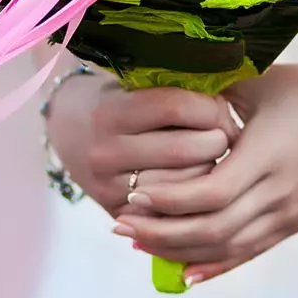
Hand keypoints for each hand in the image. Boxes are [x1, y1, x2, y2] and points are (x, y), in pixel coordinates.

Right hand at [47, 73, 238, 217]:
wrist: (67, 129)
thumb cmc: (117, 100)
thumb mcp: (136, 84)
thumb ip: (176, 91)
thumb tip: (229, 111)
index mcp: (111, 111)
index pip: (178, 106)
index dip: (212, 107)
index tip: (222, 109)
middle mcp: (106, 152)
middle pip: (188, 150)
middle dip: (217, 141)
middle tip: (225, 135)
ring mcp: (109, 187)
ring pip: (186, 185)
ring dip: (210, 171)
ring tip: (209, 156)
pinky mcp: (118, 213)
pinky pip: (173, 211)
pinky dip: (192, 196)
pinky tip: (195, 181)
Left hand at [115, 63, 297, 282]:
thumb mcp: (254, 83)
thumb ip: (209, 94)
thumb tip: (152, 90)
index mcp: (269, 154)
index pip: (210, 194)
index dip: (168, 201)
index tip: (132, 195)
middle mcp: (281, 191)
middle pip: (214, 229)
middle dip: (162, 233)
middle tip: (119, 226)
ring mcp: (290, 212)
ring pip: (228, 248)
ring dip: (180, 251)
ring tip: (139, 245)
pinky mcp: (294, 222)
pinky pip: (249, 252)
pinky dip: (214, 265)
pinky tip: (184, 273)